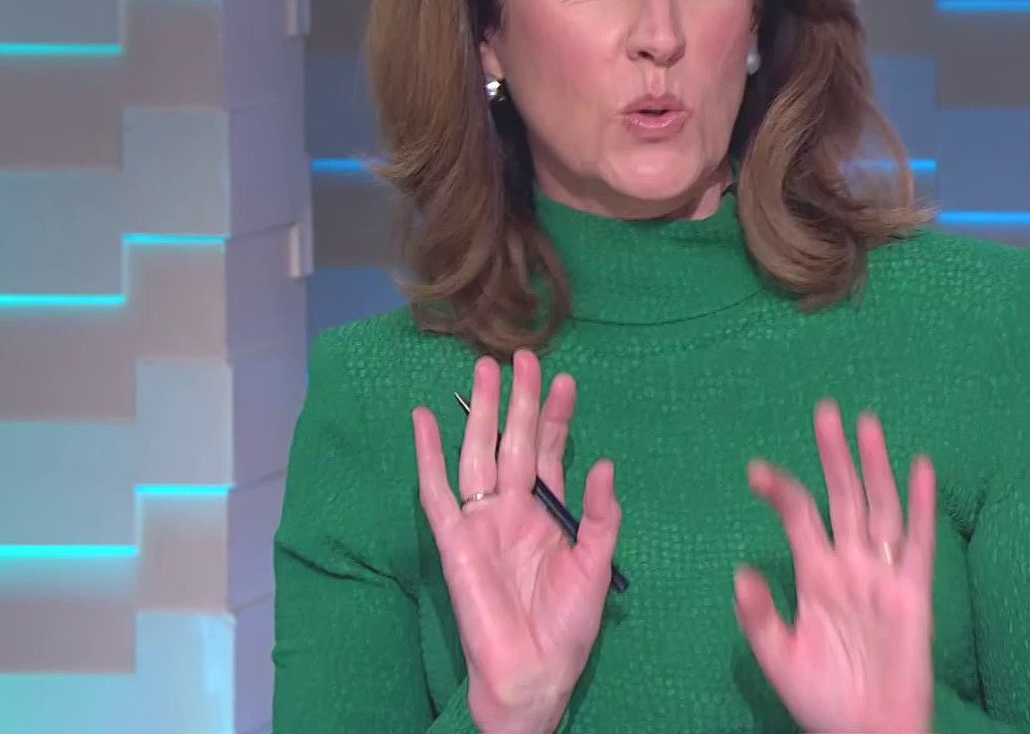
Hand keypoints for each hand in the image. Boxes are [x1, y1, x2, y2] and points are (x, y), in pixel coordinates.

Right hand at [411, 349, 620, 733]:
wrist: (534, 673)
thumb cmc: (568, 626)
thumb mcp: (595, 566)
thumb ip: (599, 517)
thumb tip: (605, 465)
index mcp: (548, 512)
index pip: (551, 451)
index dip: (557, 416)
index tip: (565, 379)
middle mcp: (513, 508)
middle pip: (514, 441)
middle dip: (519, 401)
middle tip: (522, 357)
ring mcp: (482, 521)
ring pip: (479, 454)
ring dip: (481, 414)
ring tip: (484, 370)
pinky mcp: (455, 541)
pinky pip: (437, 492)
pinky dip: (428, 456)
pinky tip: (424, 420)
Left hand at [734, 400, 937, 732]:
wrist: (867, 733)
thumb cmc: (823, 699)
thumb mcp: (780, 658)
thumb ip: (761, 617)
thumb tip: (741, 573)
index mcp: (815, 575)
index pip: (798, 516)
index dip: (780, 490)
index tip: (754, 469)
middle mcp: (849, 565)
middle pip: (842, 497)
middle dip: (833, 455)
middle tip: (825, 410)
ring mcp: (882, 576)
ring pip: (879, 508)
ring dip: (874, 466)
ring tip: (867, 423)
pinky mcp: (912, 594)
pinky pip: (917, 544)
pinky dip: (922, 505)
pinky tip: (921, 468)